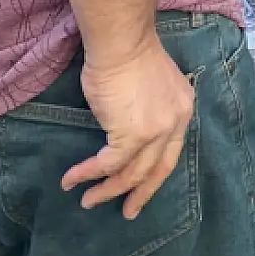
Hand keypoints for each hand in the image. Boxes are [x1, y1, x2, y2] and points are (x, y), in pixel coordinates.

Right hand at [62, 39, 194, 219]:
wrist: (121, 43)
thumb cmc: (128, 57)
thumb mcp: (151, 88)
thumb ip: (147, 111)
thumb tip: (127, 130)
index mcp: (182, 109)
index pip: (171, 151)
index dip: (156, 173)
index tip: (143, 188)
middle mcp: (176, 122)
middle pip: (158, 169)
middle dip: (141, 194)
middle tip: (128, 212)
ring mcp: (157, 131)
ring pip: (132, 173)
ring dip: (107, 190)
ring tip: (88, 201)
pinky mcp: (132, 135)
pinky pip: (107, 165)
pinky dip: (87, 174)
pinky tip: (72, 180)